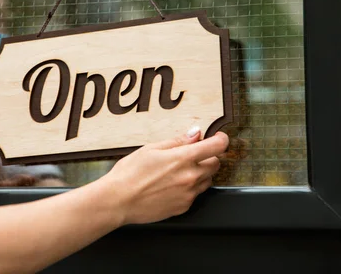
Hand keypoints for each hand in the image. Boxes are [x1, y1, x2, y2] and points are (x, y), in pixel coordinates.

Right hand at [102, 128, 228, 224]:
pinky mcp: (183, 207)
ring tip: (177, 172)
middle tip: (191, 155)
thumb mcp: (151, 149)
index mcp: (183, 159)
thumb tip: (195, 134)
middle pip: (215, 164)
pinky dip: (189, 188)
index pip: (217, 147)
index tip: (218, 138)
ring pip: (207, 180)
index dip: (221, 140)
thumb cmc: (129, 173)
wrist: (118, 200)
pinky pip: (195, 194)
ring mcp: (189, 194)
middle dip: (208, 157)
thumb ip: (177, 141)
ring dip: (200, 173)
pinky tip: (171, 185)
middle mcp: (191, 177)